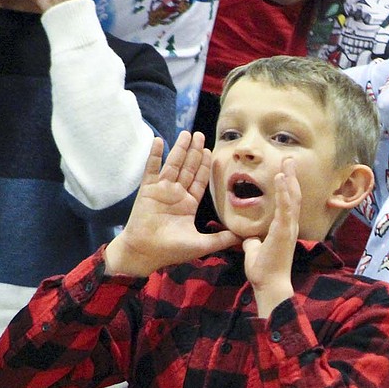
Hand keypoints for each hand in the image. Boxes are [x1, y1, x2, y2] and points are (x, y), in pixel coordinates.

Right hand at [105, 131, 241, 277]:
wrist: (145, 253)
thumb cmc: (171, 250)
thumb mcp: (202, 244)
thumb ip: (222, 239)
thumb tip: (243, 238)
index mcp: (188, 204)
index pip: (199, 180)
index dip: (204, 166)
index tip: (211, 151)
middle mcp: (175, 194)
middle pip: (187, 168)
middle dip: (195, 152)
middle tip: (201, 135)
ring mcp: (161, 190)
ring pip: (173, 165)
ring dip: (180, 149)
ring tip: (187, 134)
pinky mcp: (147, 190)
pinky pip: (151, 169)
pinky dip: (155, 155)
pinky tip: (159, 140)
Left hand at [243, 159, 299, 317]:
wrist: (269, 284)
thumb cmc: (264, 270)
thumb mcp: (255, 250)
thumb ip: (253, 241)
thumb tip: (249, 237)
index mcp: (284, 228)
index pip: (287, 202)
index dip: (287, 186)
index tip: (283, 171)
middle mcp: (290, 226)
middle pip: (293, 195)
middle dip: (291, 176)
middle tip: (289, 159)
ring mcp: (289, 228)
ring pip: (292, 198)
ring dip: (290, 178)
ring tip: (288, 162)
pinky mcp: (284, 231)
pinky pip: (285, 208)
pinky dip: (284, 192)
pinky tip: (281, 178)